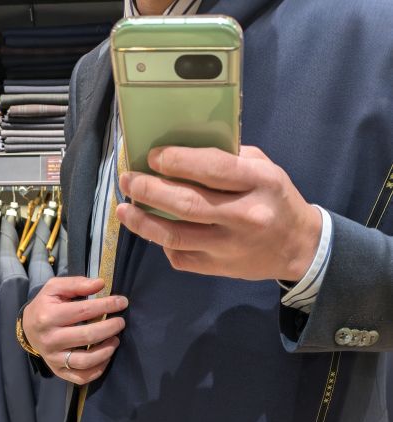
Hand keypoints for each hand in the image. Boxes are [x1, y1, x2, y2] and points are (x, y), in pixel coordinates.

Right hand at [22, 277, 127, 384]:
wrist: (28, 329)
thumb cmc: (46, 306)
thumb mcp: (55, 288)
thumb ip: (77, 284)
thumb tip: (100, 284)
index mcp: (48, 316)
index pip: (84, 311)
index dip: (107, 305)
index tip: (122, 302)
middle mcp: (50, 339)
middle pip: (88, 336)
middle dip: (110, 328)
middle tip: (121, 322)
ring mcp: (53, 358)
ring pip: (86, 360)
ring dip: (106, 350)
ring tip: (115, 340)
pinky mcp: (58, 371)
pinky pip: (82, 377)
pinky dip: (98, 369)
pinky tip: (106, 357)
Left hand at [117, 145, 321, 282]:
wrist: (298, 248)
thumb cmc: (275, 200)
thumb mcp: (264, 168)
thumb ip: (229, 158)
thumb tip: (179, 150)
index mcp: (260, 183)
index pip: (212, 169)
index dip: (177, 161)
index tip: (152, 156)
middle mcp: (245, 217)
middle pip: (186, 204)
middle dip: (149, 190)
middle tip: (128, 180)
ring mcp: (230, 247)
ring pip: (176, 236)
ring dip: (143, 222)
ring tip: (125, 208)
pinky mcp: (219, 269)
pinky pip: (180, 257)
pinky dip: (161, 243)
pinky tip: (153, 230)